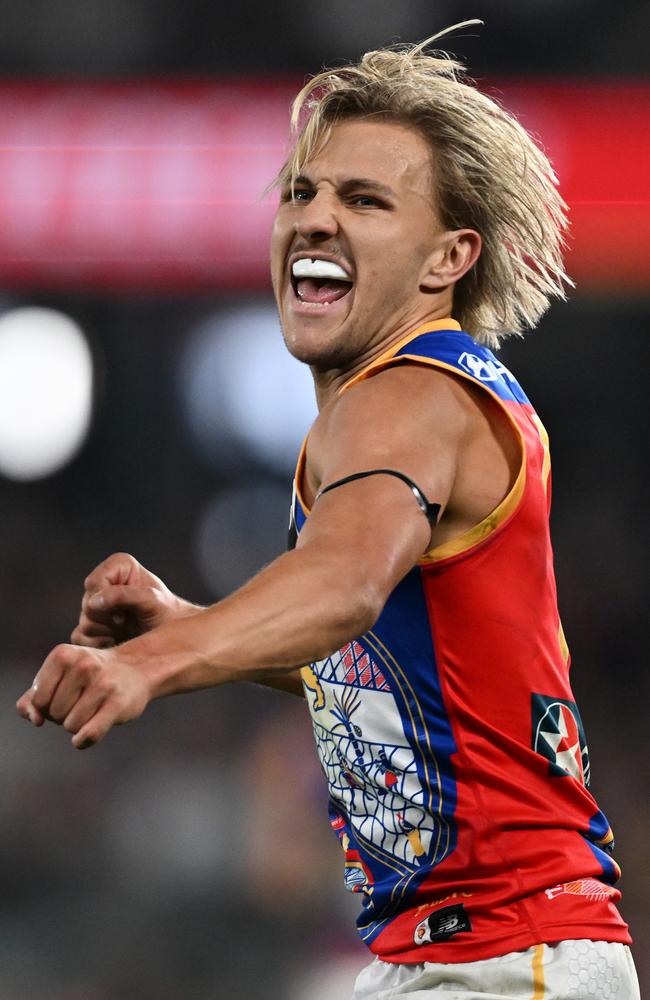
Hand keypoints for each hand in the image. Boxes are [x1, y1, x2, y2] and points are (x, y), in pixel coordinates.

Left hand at [16, 642, 150, 748]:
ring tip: (93, 708)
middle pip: (53, 714)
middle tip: (82, 700)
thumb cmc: (90, 677)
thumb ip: (33, 699)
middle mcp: (83, 665)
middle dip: (64, 715)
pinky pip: (89, 734)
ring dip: (78, 725)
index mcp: (62, 655)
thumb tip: (34, 719)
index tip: (63, 696)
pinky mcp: (118, 702)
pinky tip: (90, 732)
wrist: (136, 669)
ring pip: (70, 726)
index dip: (47, 706)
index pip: (38, 700)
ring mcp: (102, 683)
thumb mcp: (59, 677)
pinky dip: (84, 740)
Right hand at [72, 552, 198, 648]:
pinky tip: (116, 643)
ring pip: (84, 622)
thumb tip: (94, 601)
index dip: (105, 600)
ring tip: (126, 632)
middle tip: (127, 624)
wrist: (172, 638)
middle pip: (88, 604)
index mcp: (118, 566)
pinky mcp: (92, 625)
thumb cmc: (167, 614)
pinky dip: (97, 644)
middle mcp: (104, 582)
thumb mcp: (152, 601)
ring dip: (105, 632)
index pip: (94, 583)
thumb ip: (124, 595)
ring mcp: (96, 605)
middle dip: (107, 619)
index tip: (125, 614)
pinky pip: (80, 637)